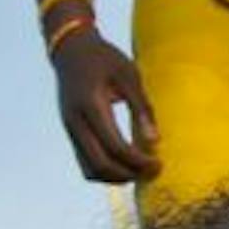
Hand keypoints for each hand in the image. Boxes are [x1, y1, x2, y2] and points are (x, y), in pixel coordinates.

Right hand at [51, 27, 158, 183]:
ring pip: (89, 170)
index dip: (138, 161)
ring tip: (141, 171)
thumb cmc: (105, 59)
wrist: (71, 50)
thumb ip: (142, 108)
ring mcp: (70, 129)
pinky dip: (105, 171)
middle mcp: (75, 122)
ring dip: (116, 177)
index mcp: (90, 105)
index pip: (114, 146)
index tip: (159, 164)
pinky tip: (125, 165)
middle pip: (100, 164)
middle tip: (153, 173)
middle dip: (128, 174)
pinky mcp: (71, 133)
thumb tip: (155, 142)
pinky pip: (85, 163)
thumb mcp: (129, 75)